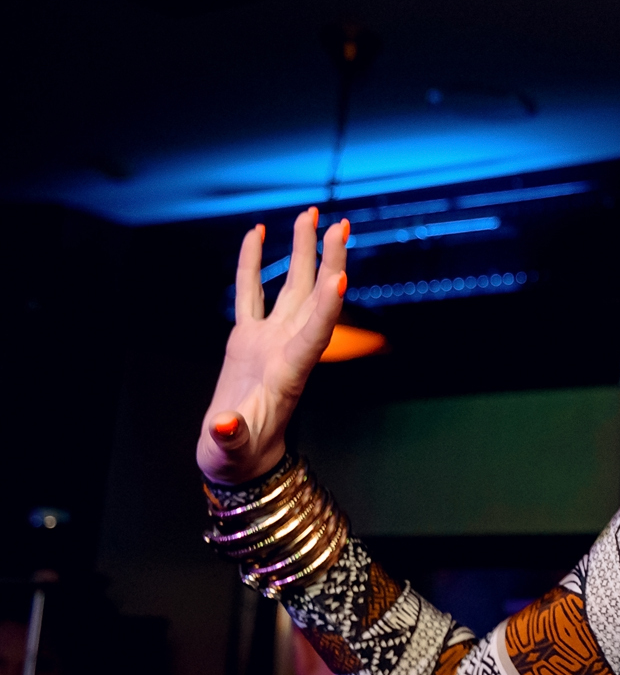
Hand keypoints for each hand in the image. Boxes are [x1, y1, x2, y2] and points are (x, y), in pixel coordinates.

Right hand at [196, 208, 348, 483]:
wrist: (236, 459)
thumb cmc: (236, 456)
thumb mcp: (233, 449)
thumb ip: (231, 435)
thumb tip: (222, 426)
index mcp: (288, 374)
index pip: (314, 334)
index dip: (327, 307)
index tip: (341, 275)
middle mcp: (287, 349)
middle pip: (313, 297)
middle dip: (327, 261)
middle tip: (340, 224)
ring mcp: (269, 340)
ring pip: (290, 286)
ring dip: (301, 252)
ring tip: (311, 215)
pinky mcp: (247, 339)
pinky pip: (251, 292)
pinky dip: (253, 263)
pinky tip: (258, 233)